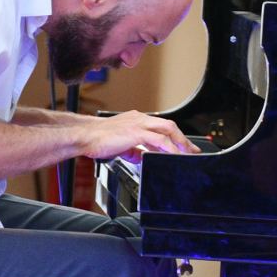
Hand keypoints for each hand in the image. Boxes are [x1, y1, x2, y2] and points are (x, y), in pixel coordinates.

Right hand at [80, 111, 198, 163]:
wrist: (85, 136)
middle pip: (168, 125)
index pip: (160, 126)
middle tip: (191, 150)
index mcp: (135, 120)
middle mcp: (139, 119)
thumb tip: (141, 157)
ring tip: (187, 153)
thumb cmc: (97, 140)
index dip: (173, 136)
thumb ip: (133, 150)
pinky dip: (169, 148)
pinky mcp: (136, 132)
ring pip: (167, 129)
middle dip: (182, 138)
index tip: (181, 145)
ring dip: (179, 142)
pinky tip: (174, 155)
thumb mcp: (120, 146)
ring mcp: (138, 124)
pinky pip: (159, 140)